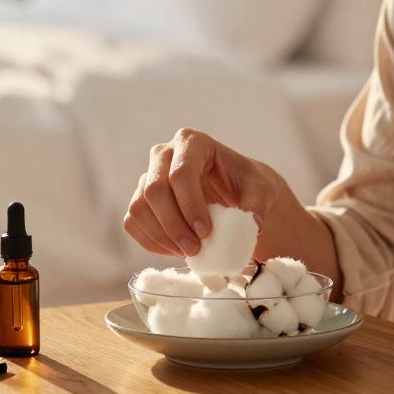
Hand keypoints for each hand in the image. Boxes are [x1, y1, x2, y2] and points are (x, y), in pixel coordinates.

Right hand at [123, 127, 288, 256]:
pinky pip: (133, 222)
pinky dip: (150, 241)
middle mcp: (163, 154)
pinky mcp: (140, 198)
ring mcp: (148, 175)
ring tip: (187, 252)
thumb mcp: (261, 190)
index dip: (190, 206)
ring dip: (161, 236)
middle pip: (154, 190)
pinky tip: (174, 250)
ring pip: (139, 207)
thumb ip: (258, 204)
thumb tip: (252, 224)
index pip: (181, 173)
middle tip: (195, 249)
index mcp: (192, 142)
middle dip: (173, 225)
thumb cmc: (247, 185)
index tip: (206, 233)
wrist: (234, 191)